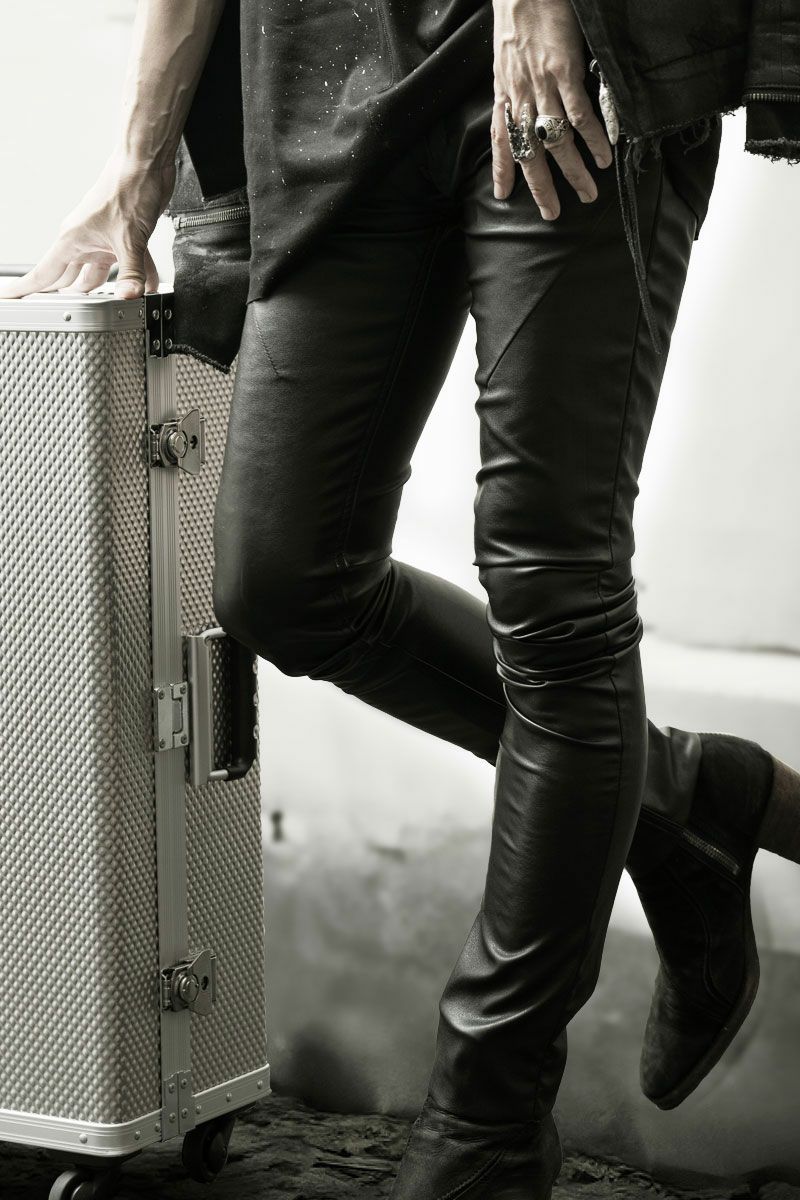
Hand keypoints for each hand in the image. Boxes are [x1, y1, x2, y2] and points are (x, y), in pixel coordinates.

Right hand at [0, 149, 174, 300]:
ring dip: (106, 289)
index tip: (10, 298)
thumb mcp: (130, 239)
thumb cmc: (128, 188)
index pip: (44, 272)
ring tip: (109, 308)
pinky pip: (127, 262)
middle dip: (66, 297)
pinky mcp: (123, 235)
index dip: (25, 288)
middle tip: (60, 315)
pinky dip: (138, 275)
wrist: (146, 163)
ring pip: (98, 273)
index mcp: (72, 240)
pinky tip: (149, 288)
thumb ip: (131, 272)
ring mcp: (103, 238)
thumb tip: (129, 296)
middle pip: (68, 277)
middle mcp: (84, 240)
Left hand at [490, 0, 613, 219]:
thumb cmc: (520, 13)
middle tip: (553, 213)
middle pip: (529, 153)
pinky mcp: (563, 71)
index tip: (502, 196)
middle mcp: (520, 95)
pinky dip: (593, 138)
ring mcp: (541, 85)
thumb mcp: (507, 55)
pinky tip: (604, 155)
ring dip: (573, 171)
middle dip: (541, 188)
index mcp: (504, 91)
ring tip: (588, 192)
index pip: (500, 140)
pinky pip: (578, 115)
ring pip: (555, 141)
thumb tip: (526, 103)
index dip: (501, 170)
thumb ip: (515, 82)